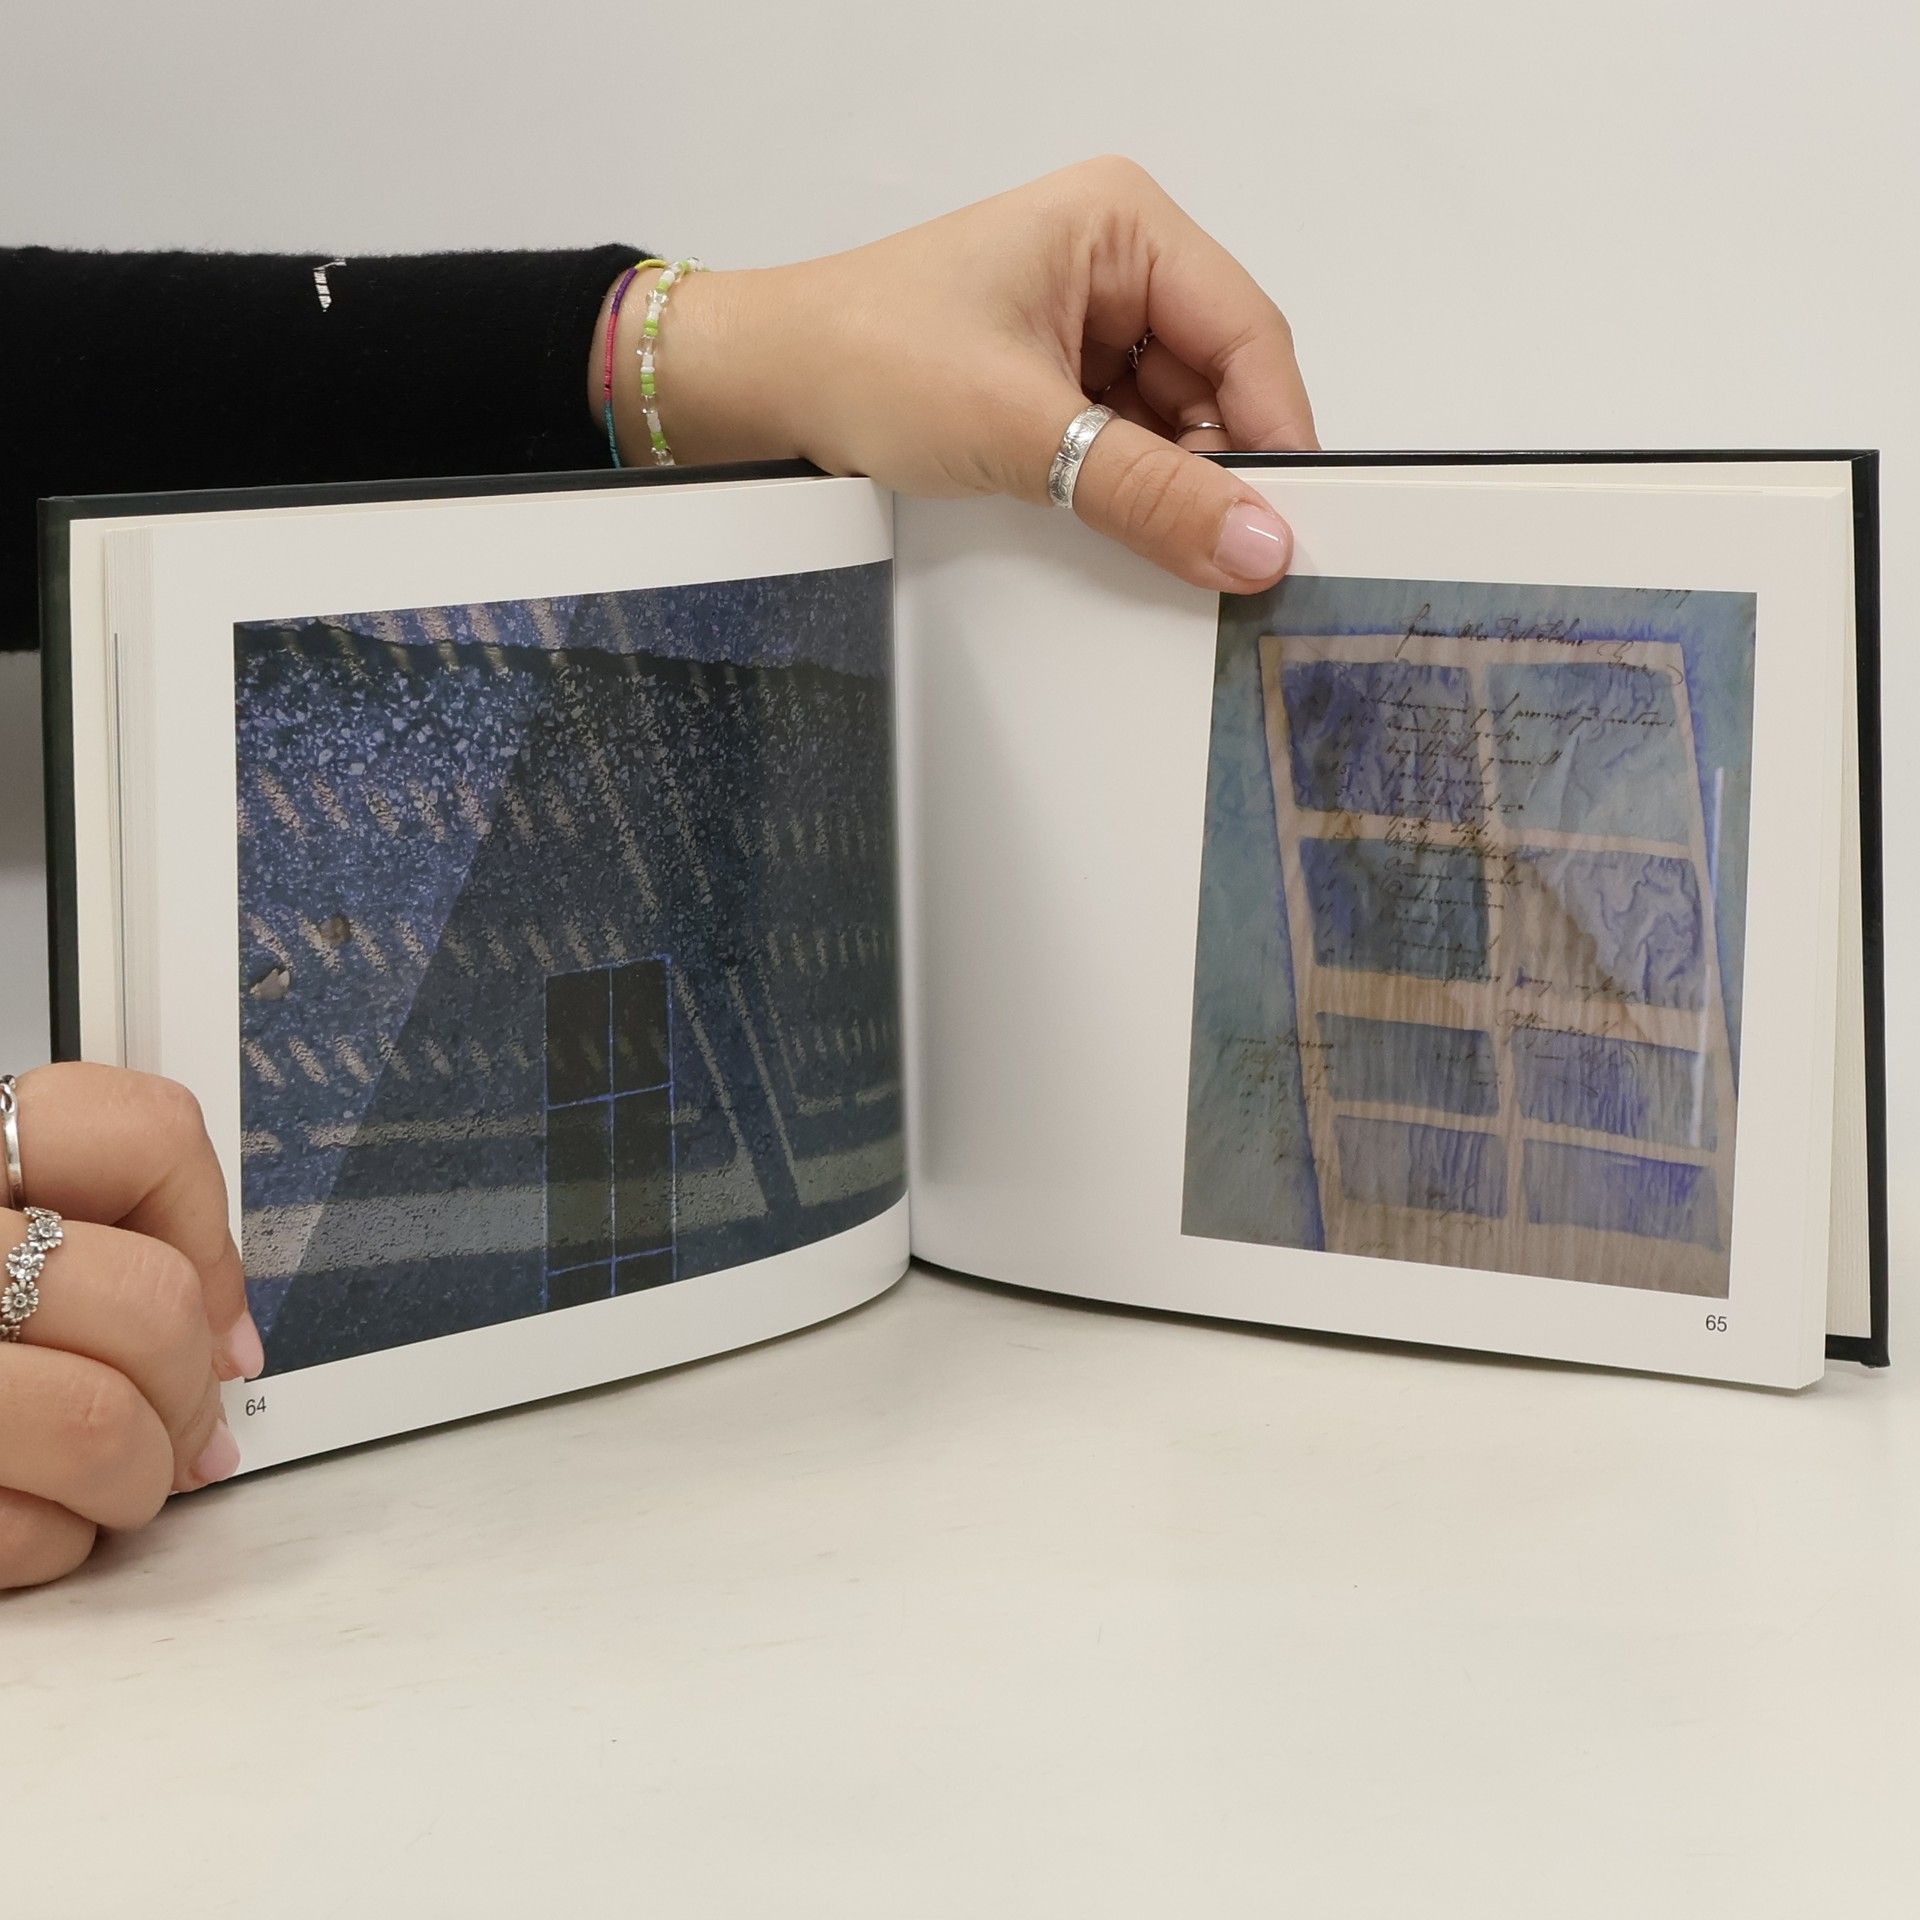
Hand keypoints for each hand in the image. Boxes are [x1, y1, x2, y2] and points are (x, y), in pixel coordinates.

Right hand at [0, 1064, 261, 1588]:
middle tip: (182, 1423)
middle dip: (189, 1388)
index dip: (207, 1233)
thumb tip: (220, 1333)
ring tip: (117, 1481)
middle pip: (145, 1301)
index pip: (139, 1135)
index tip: (213, 1305)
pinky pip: (20, 1533)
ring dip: (137, 1477)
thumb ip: (76, 1243)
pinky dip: (52, 1543)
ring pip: (99, 1424)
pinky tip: (26, 1518)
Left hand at [597, 156, 1316, 590]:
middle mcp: (1116, 262)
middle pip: (1223, 379)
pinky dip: (1132, 488)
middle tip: (1223, 551)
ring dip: (1170, 483)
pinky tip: (1115, 524)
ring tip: (1150, 537)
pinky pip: (1132, 440)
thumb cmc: (863, 359)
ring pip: (1180, 420)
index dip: (1276, 434)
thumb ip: (1147, 492)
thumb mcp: (1023, 430)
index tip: (1285, 524)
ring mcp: (1089, 322)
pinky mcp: (1060, 378)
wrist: (764, 387)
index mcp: (1122, 224)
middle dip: (1219, 466)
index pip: (1248, 334)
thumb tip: (1253, 542)